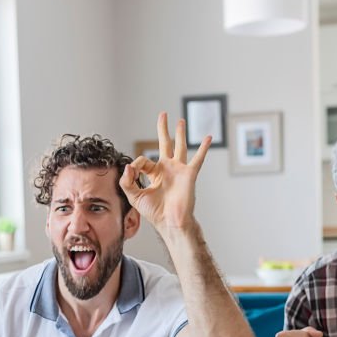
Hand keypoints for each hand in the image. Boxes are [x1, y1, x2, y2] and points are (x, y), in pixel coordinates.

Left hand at [118, 112, 210, 234]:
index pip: (143, 161)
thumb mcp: (134, 197)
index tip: (133, 174)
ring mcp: (179, 170)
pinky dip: (204, 148)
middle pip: (165, 144)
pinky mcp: (189, 174)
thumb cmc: (155, 212)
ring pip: (180, 146)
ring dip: (180, 133)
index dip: (135, 165)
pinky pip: (198, 158)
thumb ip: (127, 182)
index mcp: (155, 174)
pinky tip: (209, 137)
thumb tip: (128, 166)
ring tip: (180, 120)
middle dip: (163, 129)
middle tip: (163, 114)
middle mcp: (167, 169)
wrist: (170, 222)